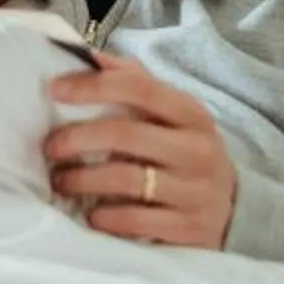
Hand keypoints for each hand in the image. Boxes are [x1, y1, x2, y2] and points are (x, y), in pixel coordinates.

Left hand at [44, 54, 238, 247]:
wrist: (233, 211)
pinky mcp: (189, 228)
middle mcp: (197, 149)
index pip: (139, 88)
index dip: (92, 86)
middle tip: (49, 148)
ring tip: (60, 181)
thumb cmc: (184, 153)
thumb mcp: (173, 117)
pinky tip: (91, 216)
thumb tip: (90, 55)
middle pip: (124, 134)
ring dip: (80, 180)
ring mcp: (196, 191)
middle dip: (75, 139)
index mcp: (191, 114)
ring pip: (124, 179)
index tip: (54, 90)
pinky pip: (133, 220)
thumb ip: (134, 83)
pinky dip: (104, 217)